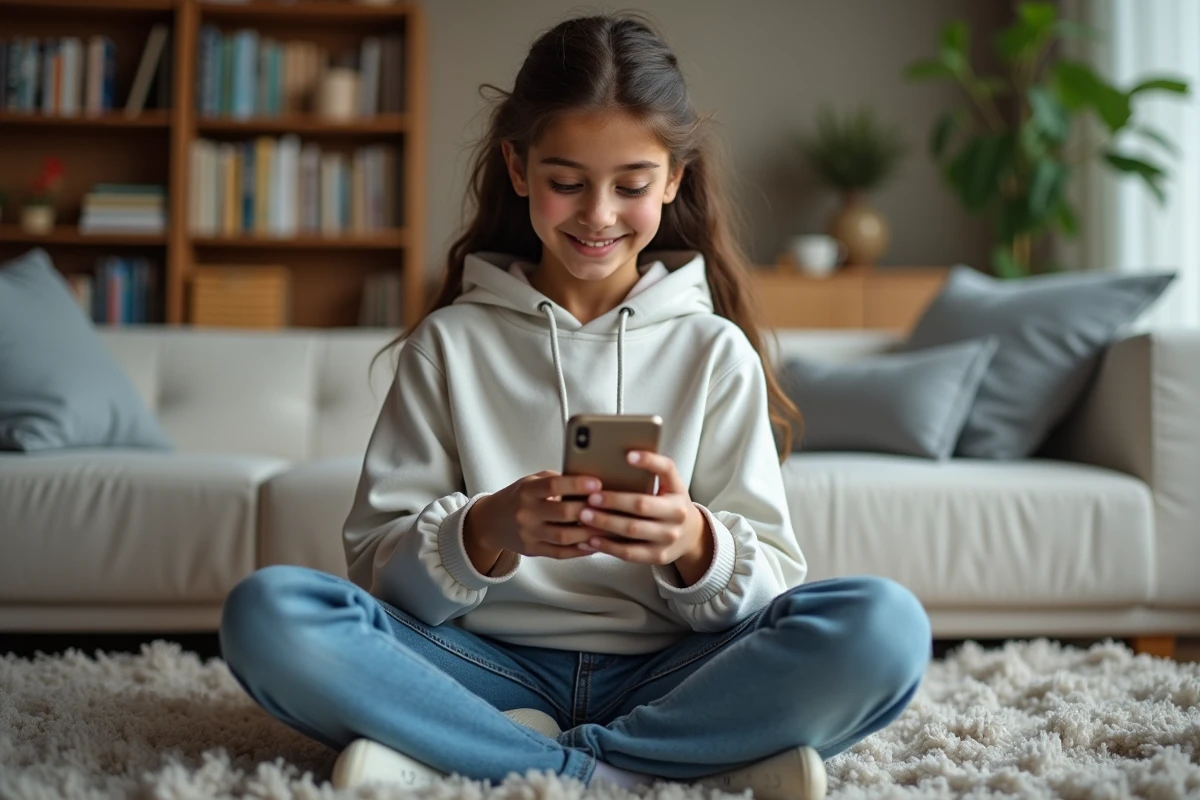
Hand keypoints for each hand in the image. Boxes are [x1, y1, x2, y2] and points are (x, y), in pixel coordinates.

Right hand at [465, 471, 600, 561]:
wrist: (490, 522)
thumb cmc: (517, 498)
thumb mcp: (529, 482)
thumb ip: (554, 480)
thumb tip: (586, 480)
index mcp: (526, 491)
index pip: (553, 486)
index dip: (576, 484)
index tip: (597, 483)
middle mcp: (526, 513)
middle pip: (562, 513)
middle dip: (589, 510)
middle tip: (610, 507)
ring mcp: (529, 534)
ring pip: (564, 537)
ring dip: (589, 533)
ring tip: (609, 527)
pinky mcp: (533, 551)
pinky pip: (560, 553)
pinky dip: (579, 550)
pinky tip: (594, 544)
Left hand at [575, 451, 710, 572]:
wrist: (691, 536)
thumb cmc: (671, 505)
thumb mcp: (671, 486)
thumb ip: (654, 472)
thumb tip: (623, 456)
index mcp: (678, 491)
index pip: (666, 470)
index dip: (649, 462)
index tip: (628, 456)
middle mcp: (676, 514)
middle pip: (641, 505)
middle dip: (613, 501)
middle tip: (590, 497)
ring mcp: (668, 538)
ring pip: (632, 530)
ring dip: (605, 523)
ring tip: (584, 516)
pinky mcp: (658, 556)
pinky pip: (629, 552)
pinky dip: (608, 546)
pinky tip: (591, 539)